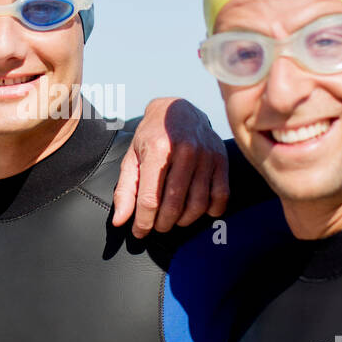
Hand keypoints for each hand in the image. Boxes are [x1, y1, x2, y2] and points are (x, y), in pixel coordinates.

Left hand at [112, 98, 229, 236]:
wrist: (178, 109)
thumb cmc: (152, 137)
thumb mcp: (131, 158)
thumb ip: (124, 191)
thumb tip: (121, 221)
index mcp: (157, 149)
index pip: (150, 198)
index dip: (144, 221)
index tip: (139, 232)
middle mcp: (184, 150)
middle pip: (174, 204)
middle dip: (163, 223)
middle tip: (157, 226)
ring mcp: (205, 155)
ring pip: (198, 204)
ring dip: (184, 220)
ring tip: (174, 219)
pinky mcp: (221, 159)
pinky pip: (221, 195)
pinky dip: (210, 210)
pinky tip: (198, 210)